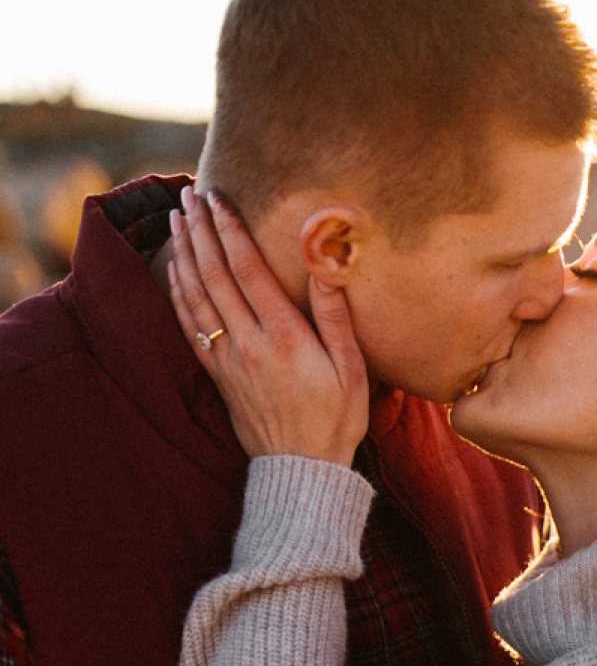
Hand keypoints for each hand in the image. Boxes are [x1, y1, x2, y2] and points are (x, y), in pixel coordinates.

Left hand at [167, 185, 369, 466]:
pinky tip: (175, 267)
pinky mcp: (218, 375)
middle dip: (200, 230)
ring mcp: (228, 360)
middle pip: (215, 275)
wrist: (302, 470)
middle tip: (189, 195)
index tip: (218, 200)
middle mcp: (249, 344)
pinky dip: (178, 291)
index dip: (230, 231)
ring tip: (176, 218)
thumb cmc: (336, 420)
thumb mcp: (351, 369)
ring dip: (184, 252)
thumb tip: (326, 265)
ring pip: (196, 295)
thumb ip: (335, 315)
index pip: (248, 271)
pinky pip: (189, 324)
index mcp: (285, 337)